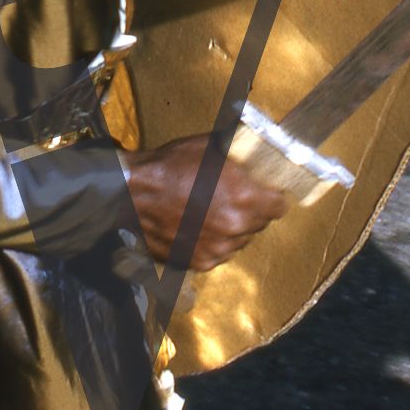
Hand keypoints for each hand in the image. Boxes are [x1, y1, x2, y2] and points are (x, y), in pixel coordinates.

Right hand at [125, 134, 284, 271]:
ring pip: (239, 241)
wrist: (131, 194)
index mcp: (246, 198)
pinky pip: (217, 254)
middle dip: (250, 212)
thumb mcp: (211, 147)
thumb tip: (260, 149)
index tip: (261, 193)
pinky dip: (211, 243)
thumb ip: (241, 155)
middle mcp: (236, 228)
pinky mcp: (199, 262)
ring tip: (209, 213)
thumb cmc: (169, 166)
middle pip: (259, 224)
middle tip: (230, 199)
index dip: (270, 198)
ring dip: (232, 230)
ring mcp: (218, 249)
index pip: (279, 207)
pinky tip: (196, 227)